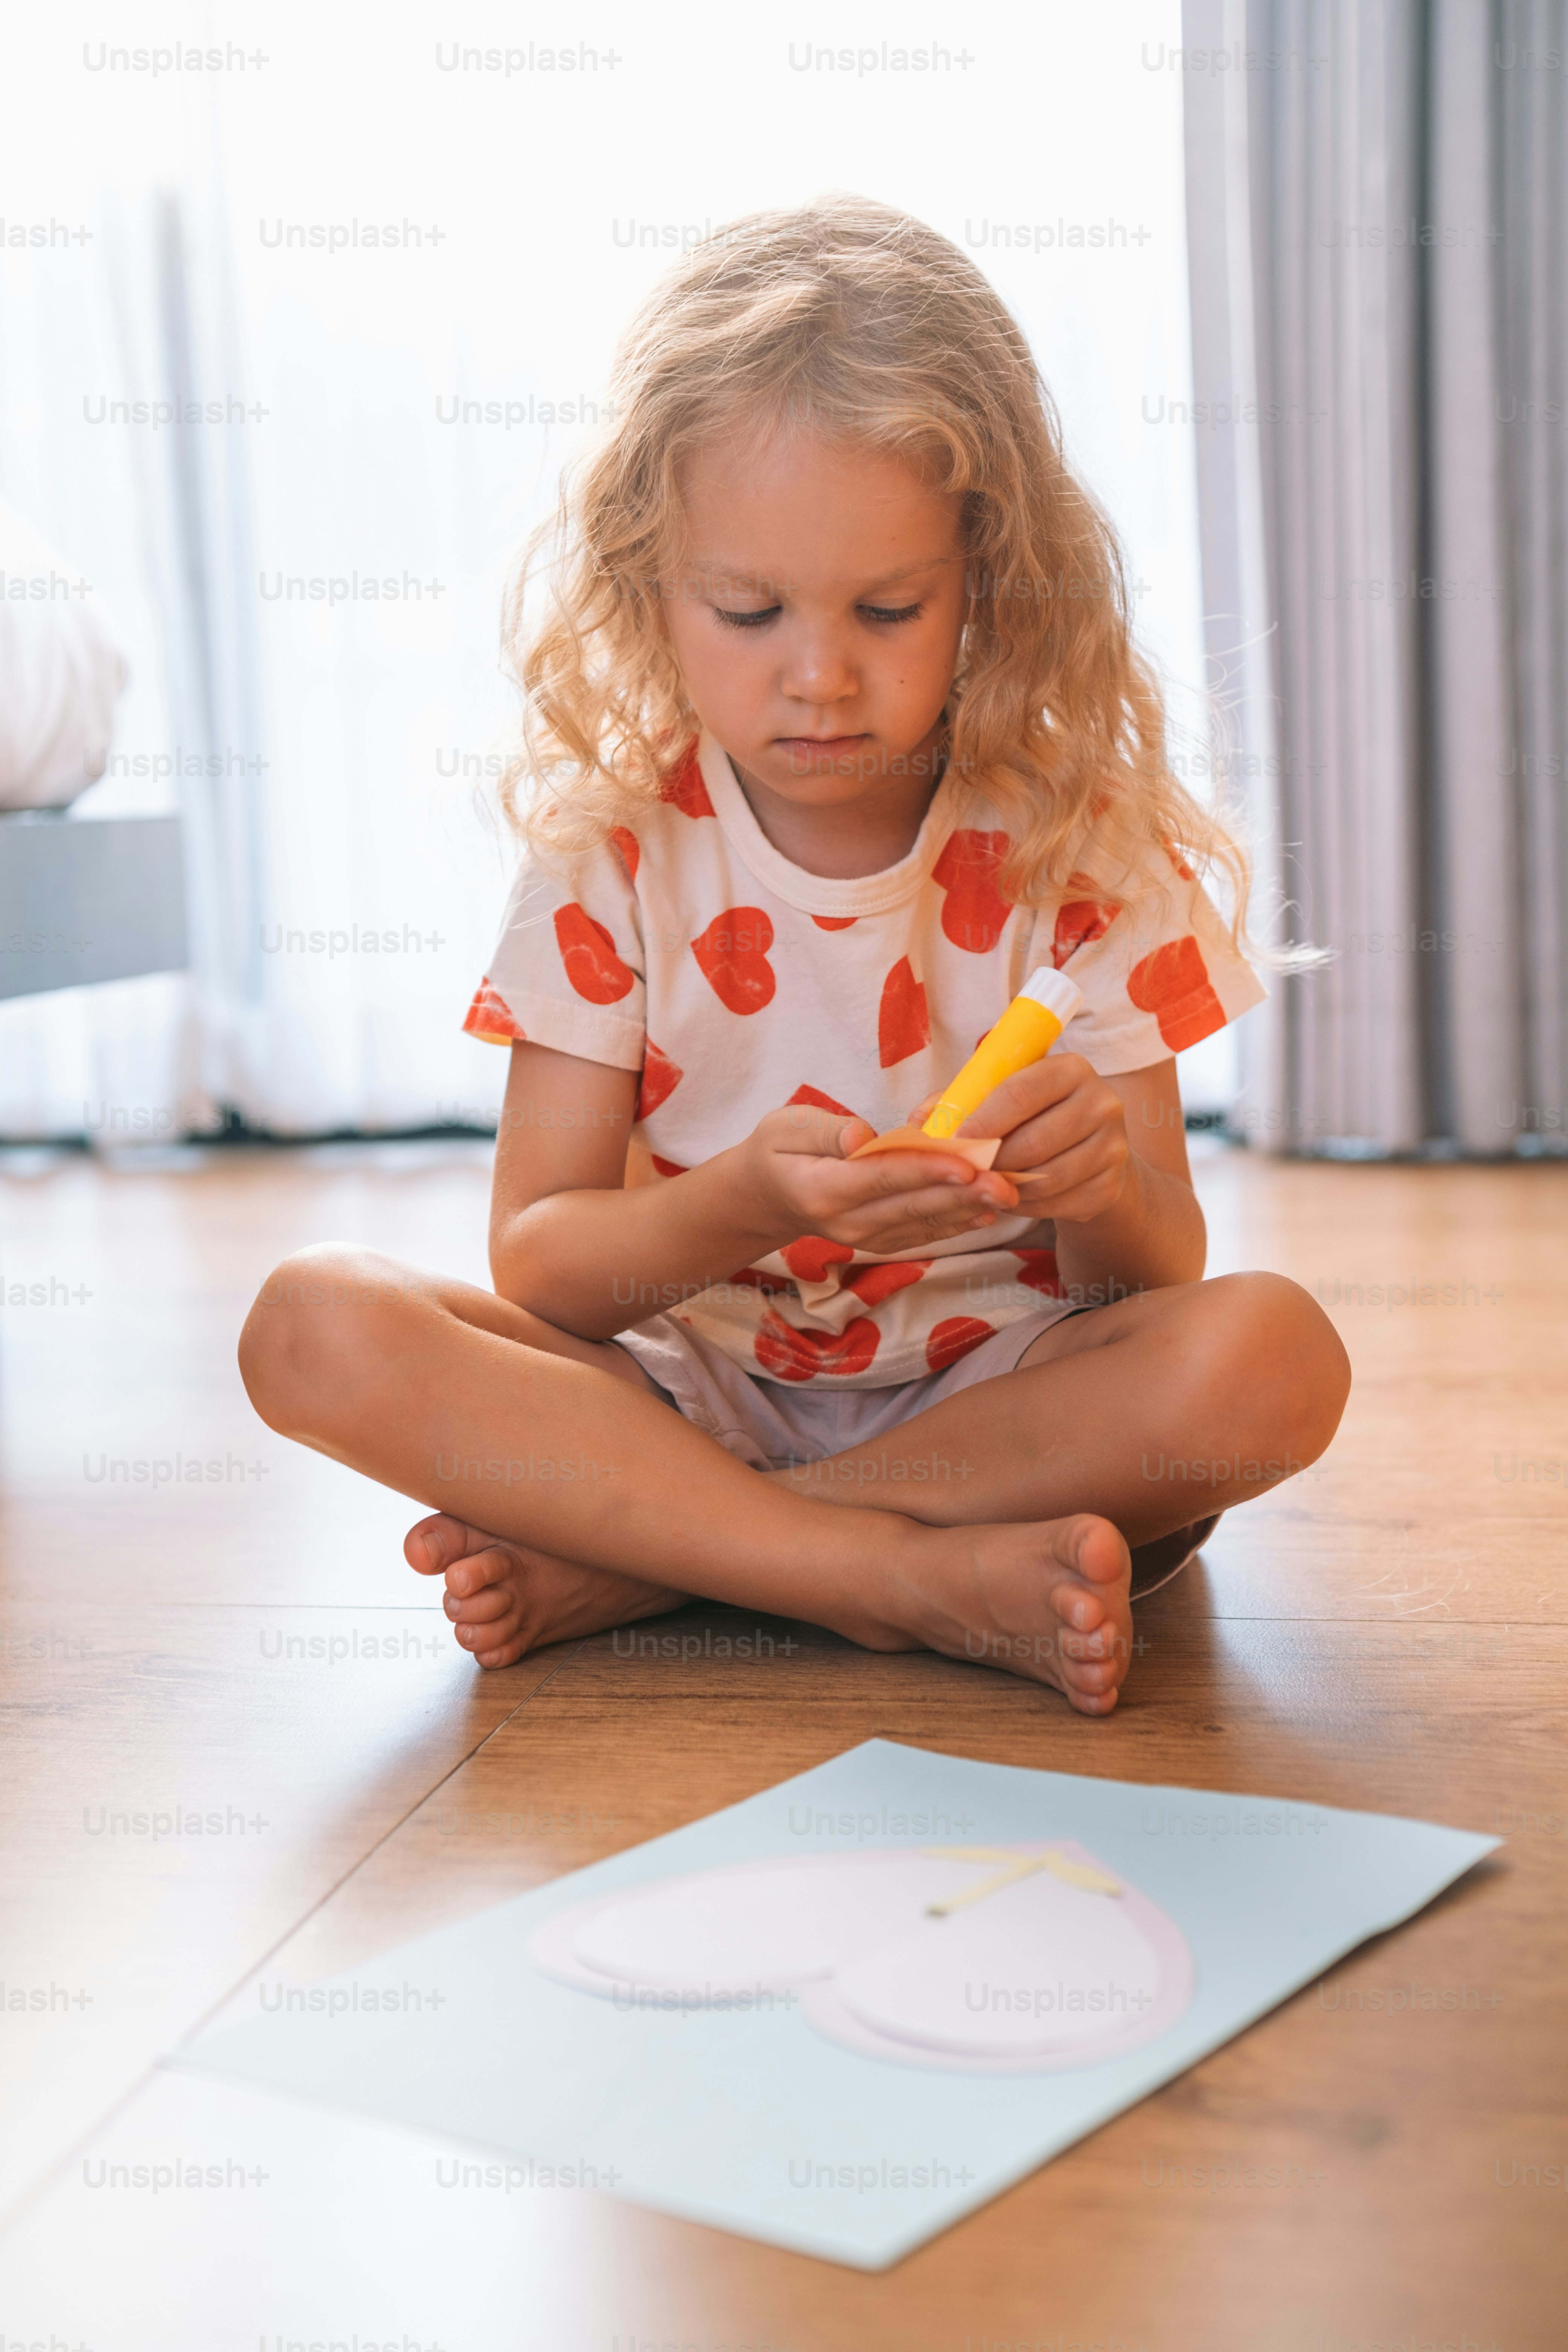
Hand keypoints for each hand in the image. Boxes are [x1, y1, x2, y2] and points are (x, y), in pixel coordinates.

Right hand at [737, 1100, 1020, 1258]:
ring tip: (1009, 1194)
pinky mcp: (882, 1242)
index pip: (884, 1178)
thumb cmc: (778, 1151)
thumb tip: (862, 1137)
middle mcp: (849, 1223)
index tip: (967, 1163)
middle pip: (914, 1206)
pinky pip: (924, 1233)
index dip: (927, 1171)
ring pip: (925, 1223)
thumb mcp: (785, 1129)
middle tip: (1006, 1182)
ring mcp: (867, 1239)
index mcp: (825, 1189)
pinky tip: (988, 1212)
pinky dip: (957, 1223)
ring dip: (969, 1210)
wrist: (767, 1197)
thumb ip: (824, 1132)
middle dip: (963, 1194)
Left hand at [918, 1052, 1133, 1225]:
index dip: (984, 1120)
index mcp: (1071, 1069)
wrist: (1092, 1155)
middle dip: (993, 1161)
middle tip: (966, 1172)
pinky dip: (1028, 1206)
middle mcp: (1102, 1102)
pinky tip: (1013, 1199)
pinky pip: (1058, 1203)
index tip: (957, 1139)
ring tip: (986, 1185)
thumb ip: (962, 1101)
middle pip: (1034, 1140)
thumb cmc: (1035, 1118)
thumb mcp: (1003, 1098)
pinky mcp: (1112, 1186)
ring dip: (1008, 1187)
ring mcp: (1113, 1147)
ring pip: (1047, 1177)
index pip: (1021, 1092)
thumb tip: (918, 1119)